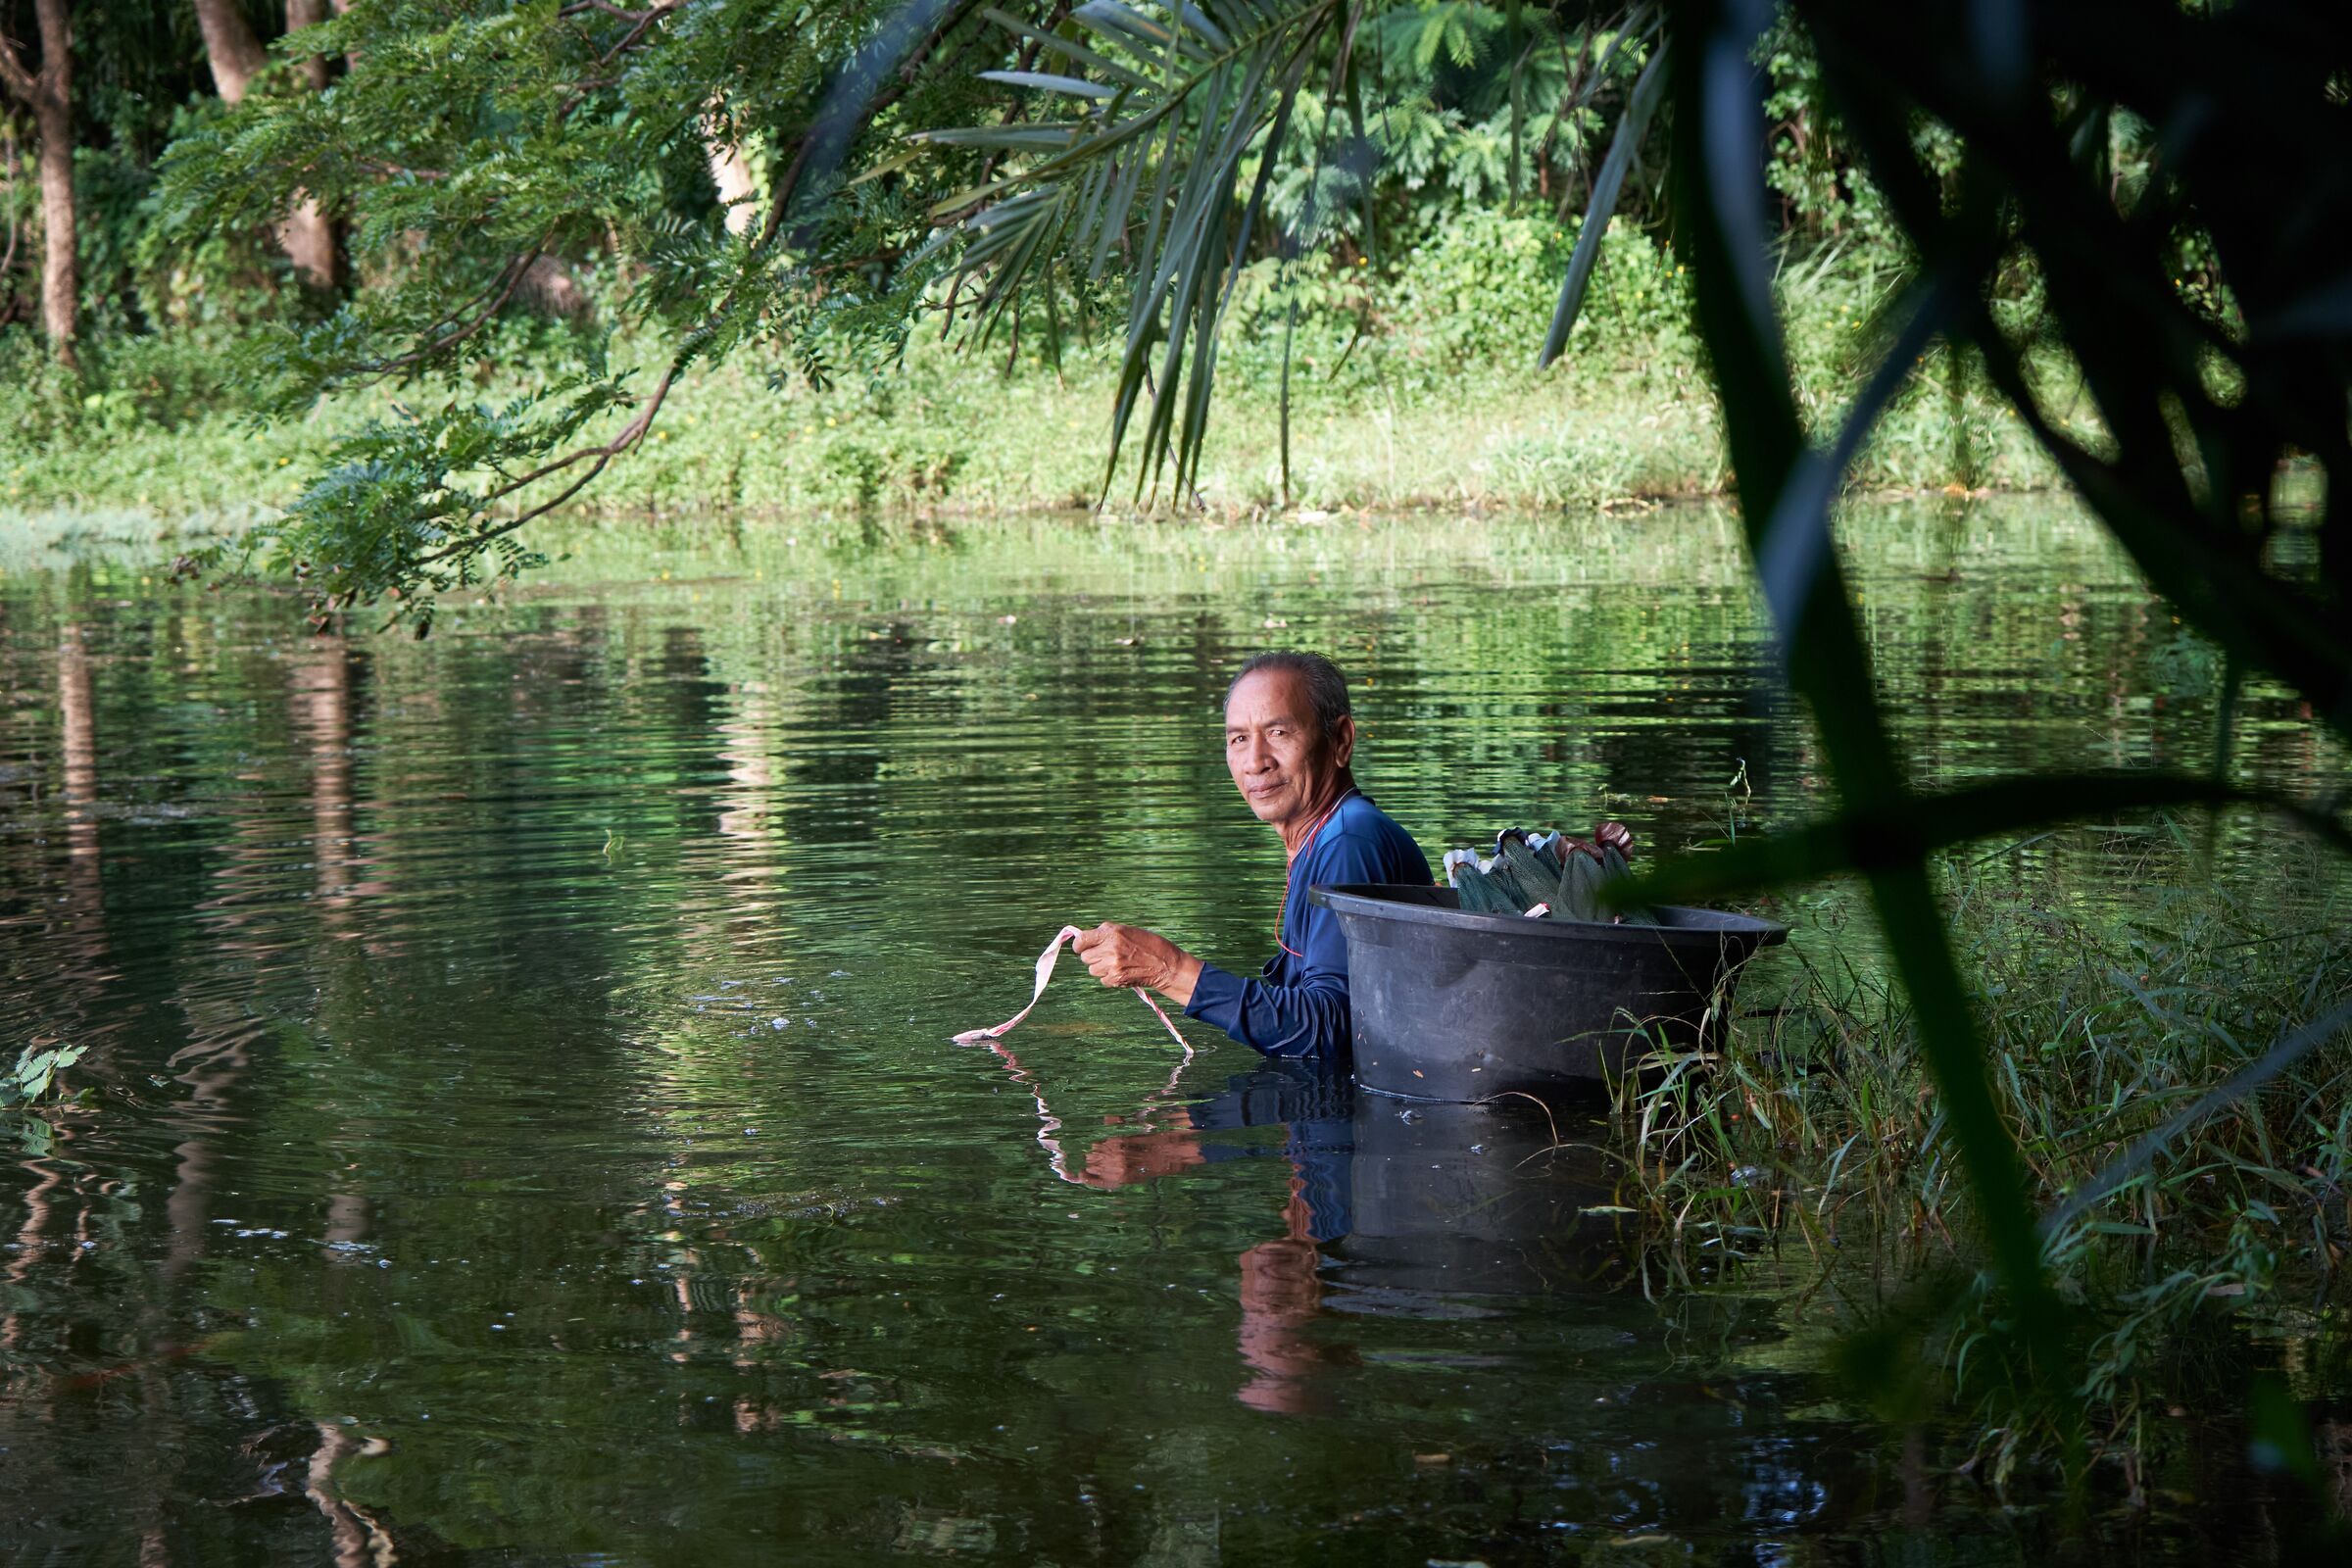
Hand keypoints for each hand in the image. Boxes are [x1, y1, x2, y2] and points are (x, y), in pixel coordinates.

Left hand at [1071, 922, 1201, 1004]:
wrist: (1166, 964)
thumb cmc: (1148, 945)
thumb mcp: (1126, 931)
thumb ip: (1106, 934)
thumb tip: (1085, 940)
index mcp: (1111, 932)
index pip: (1081, 940)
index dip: (1080, 945)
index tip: (1082, 947)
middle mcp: (1109, 948)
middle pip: (1085, 957)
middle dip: (1093, 957)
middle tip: (1105, 956)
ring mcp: (1112, 964)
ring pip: (1092, 970)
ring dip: (1101, 968)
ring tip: (1117, 964)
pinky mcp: (1116, 978)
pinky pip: (1103, 980)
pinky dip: (1110, 978)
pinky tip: (1122, 972)